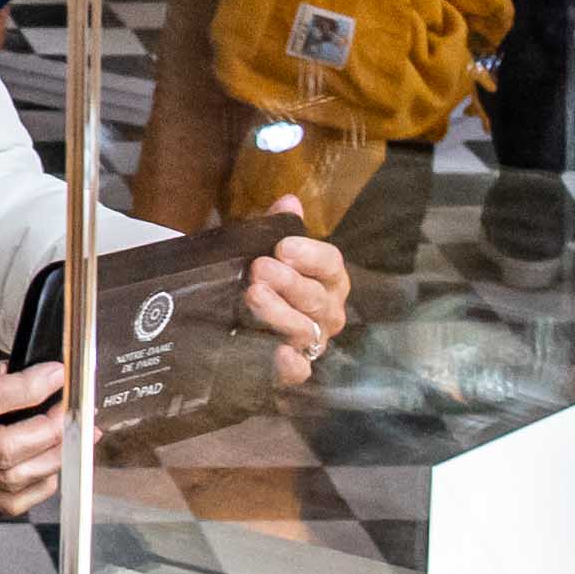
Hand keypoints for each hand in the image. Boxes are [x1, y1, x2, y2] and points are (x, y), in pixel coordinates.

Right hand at [0, 340, 69, 509]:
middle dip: (49, 429)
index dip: (28, 387)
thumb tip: (11, 374)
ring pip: (8, 480)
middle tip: (71, 408)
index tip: (55, 373)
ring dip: (50, 460)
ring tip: (73, 437)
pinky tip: (49, 468)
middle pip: (3, 450)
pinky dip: (32, 490)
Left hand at [242, 234, 350, 383]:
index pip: (330, 264)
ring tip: (252, 296)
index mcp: (329, 278)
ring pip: (304, 330)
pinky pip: (299, 371)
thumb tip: (289, 202)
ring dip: (278, 313)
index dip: (310, 255)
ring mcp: (314, 342)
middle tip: (258, 271)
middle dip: (287, 282)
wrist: (244, 318)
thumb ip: (278, 226)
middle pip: (315, 297)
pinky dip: (291, 364)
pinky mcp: (295, 369)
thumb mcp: (267, 248)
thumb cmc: (267, 278)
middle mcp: (328, 311)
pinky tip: (277, 352)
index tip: (283, 247)